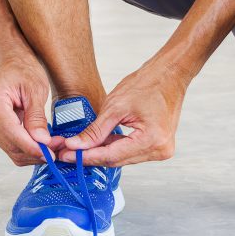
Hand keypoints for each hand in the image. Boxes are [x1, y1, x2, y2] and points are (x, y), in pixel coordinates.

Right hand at [0, 54, 57, 165]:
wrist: (10, 58)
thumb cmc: (23, 67)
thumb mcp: (36, 89)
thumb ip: (37, 117)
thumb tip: (42, 141)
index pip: (13, 134)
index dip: (34, 148)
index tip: (52, 154)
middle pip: (11, 145)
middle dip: (36, 151)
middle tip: (57, 149)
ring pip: (9, 148)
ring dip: (32, 151)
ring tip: (52, 145)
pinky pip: (8, 142)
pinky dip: (25, 145)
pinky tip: (40, 142)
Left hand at [59, 62, 189, 165]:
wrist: (169, 75)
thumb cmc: (146, 84)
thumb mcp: (115, 106)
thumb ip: (95, 131)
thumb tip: (75, 146)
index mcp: (152, 140)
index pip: (111, 156)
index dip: (85, 157)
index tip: (66, 155)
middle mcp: (160, 150)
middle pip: (116, 160)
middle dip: (90, 155)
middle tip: (67, 152)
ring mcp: (161, 150)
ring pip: (122, 157)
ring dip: (101, 152)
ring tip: (79, 147)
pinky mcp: (157, 145)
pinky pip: (130, 151)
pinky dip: (113, 147)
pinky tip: (99, 142)